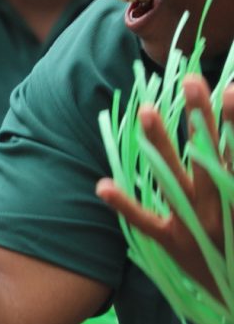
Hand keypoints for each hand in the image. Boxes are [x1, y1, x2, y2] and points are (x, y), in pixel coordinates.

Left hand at [99, 70, 230, 297]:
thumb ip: (230, 173)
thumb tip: (225, 143)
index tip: (231, 87)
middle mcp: (221, 206)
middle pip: (210, 154)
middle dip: (203, 117)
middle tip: (194, 80)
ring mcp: (196, 224)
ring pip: (176, 176)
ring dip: (161, 143)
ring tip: (146, 110)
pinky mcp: (172, 243)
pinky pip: (145, 221)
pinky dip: (125, 204)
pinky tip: (102, 185)